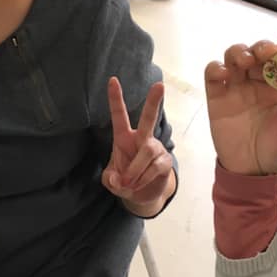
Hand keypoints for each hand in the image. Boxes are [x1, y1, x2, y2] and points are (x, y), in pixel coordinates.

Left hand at [102, 77, 174, 216]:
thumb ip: (110, 179)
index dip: (116, 99)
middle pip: (148, 118)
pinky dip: (143, 178)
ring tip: (128, 183)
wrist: (143, 195)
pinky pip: (155, 167)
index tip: (112, 80)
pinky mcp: (166, 161)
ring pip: (147, 150)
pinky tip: (138, 185)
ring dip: (135, 169)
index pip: (119, 115)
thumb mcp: (111, 182)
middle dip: (153, 102)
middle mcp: (141, 138)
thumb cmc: (125, 181)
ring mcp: (156, 148)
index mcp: (124, 138)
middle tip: (159, 85)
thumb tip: (118, 179)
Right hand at [205, 37, 276, 175]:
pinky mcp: (216, 95)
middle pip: (257, 53)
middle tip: (268, 52)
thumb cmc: (275, 151)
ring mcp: (236, 86)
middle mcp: (257, 82)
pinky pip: (212, 74)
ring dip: (239, 52)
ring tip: (245, 60)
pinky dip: (215, 68)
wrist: (249, 172)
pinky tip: (224, 73)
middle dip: (262, 47)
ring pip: (234, 57)